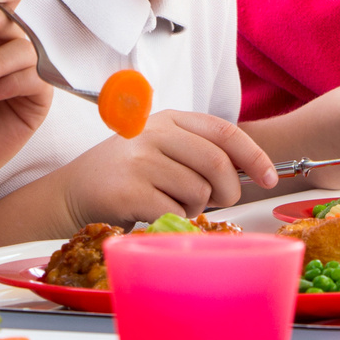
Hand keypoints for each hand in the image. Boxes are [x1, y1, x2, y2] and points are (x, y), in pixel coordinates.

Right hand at [59, 111, 275, 227]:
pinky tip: (153, 212)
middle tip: (218, 202)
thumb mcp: (160, 149)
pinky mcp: (128, 190)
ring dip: (194, 208)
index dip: (253, 155)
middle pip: (217, 163)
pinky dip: (173, 220)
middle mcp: (153, 132)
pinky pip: (174, 212)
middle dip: (228, 191)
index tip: (268, 178)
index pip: (223, 131)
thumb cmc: (125, 176)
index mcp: (168, 119)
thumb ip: (198, 153)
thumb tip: (249, 173)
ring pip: (198, 192)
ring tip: (170, 203)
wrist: (71, 193)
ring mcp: (139, 160)